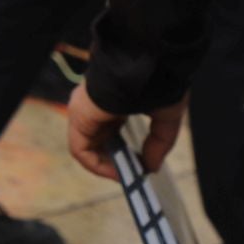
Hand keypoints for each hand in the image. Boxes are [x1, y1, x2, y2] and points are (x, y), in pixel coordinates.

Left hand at [69, 85, 187, 181]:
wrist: (144, 65)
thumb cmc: (156, 83)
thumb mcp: (165, 117)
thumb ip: (158, 144)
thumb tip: (150, 167)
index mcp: (114, 101)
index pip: (113, 131)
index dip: (127, 152)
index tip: (143, 165)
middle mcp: (95, 106)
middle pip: (100, 141)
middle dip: (117, 162)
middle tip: (135, 176)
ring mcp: (84, 111)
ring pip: (89, 146)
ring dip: (108, 166)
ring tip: (128, 178)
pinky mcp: (78, 117)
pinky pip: (81, 149)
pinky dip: (97, 165)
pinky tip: (118, 173)